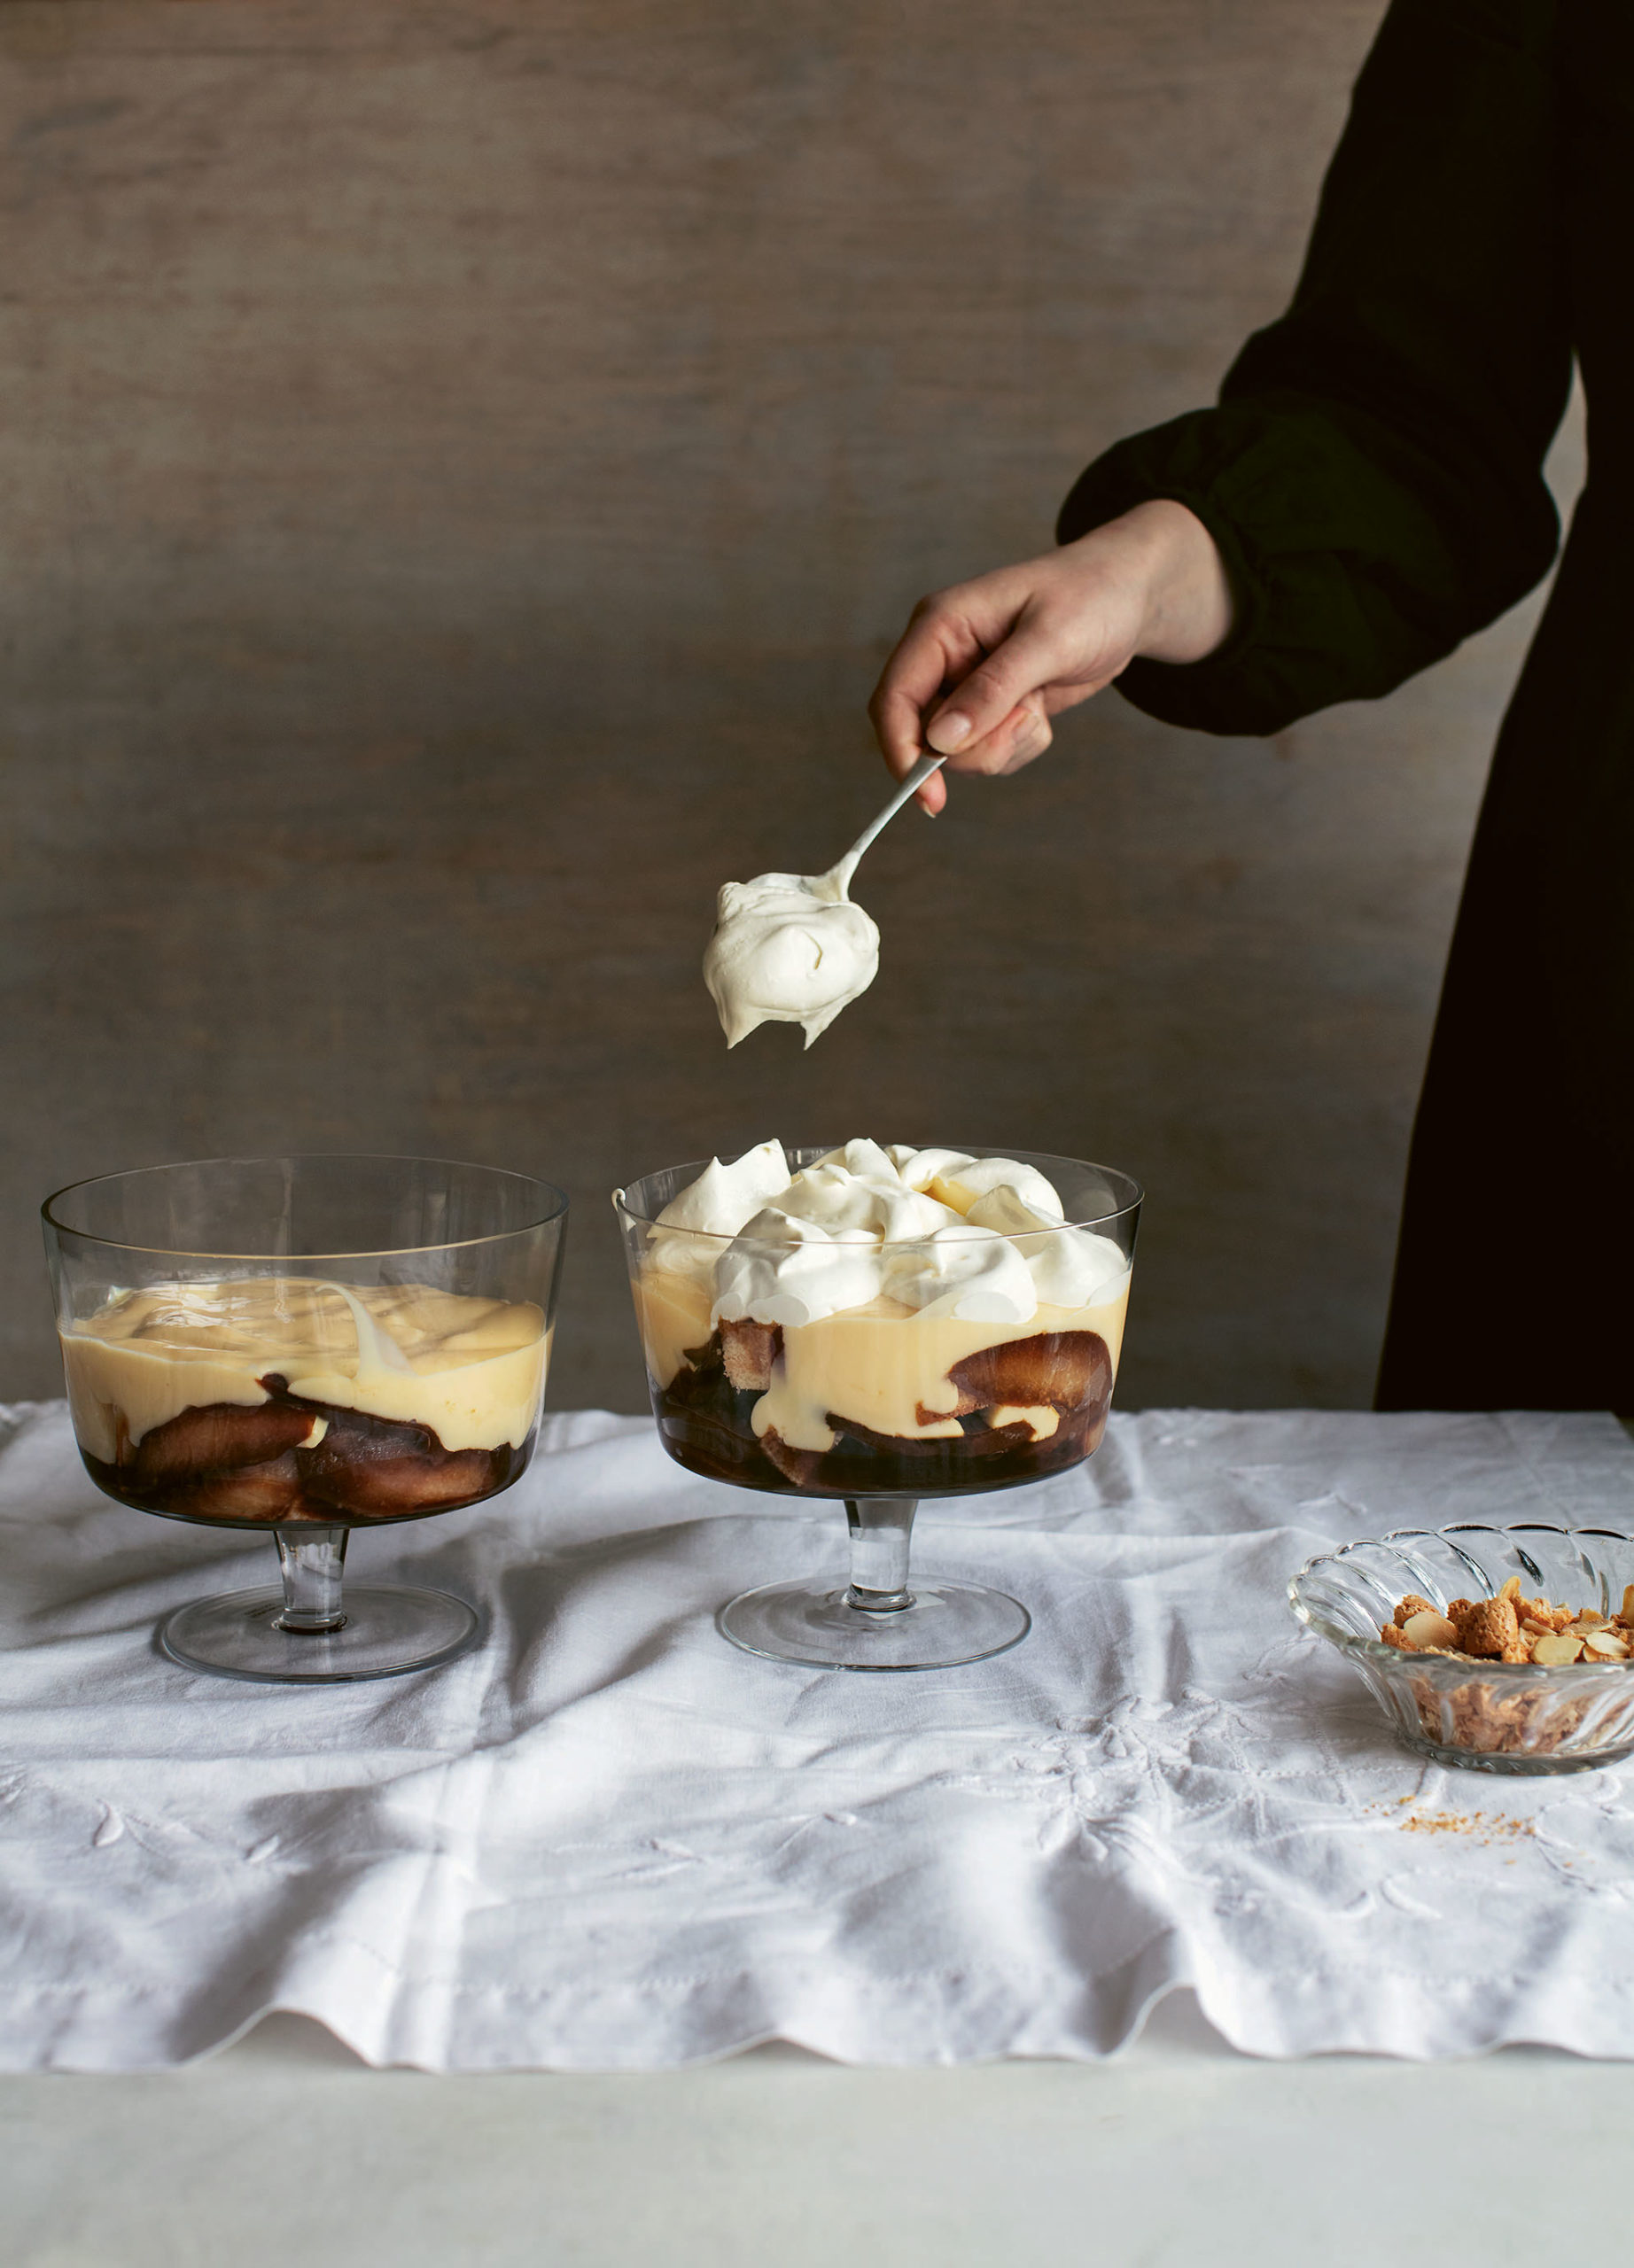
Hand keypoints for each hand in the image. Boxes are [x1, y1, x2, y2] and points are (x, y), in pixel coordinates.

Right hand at [868, 499, 1232, 811]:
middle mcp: (943, 657)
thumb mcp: (1049, 640)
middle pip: (923, 736)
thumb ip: (994, 689)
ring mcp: (964, 685)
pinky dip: (1019, 744)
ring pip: (958, 752)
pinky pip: (988, 752)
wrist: (1131, 598)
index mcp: (941, 626)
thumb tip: (941, 739)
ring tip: (1038, 706)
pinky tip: (1042, 709)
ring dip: (1004, 744)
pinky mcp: (989, 708)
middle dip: (975, 747)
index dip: (902, 750)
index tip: (930, 795)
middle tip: (1027, 722)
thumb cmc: (1092, 598)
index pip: (895, 697)